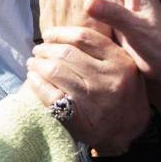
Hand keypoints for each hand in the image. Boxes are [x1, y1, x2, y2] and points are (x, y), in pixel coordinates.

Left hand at [25, 27, 149, 155]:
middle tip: (38, 51)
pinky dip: (36, 83)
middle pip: (66, 53)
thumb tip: (65, 30)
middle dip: (45, 49)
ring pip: (55, 71)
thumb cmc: (122, 93)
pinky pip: (50, 94)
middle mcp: (109, 78)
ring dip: (37, 64)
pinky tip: (32, 78)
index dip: (60, 33)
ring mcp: (94, 99)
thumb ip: (102, 48)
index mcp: (120, 61)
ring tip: (33, 63)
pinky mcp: (80, 118)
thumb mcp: (123, 66)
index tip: (48, 35)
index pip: (83, 37)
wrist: (128, 131)